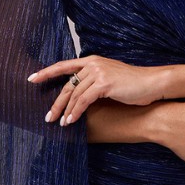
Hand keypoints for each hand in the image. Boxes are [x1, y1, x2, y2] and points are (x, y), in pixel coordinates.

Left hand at [28, 53, 164, 124]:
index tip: (31, 79)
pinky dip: (76, 112)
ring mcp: (99, 72)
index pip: (63, 65)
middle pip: (67, 84)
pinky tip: (72, 121)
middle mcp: (93, 63)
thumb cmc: (133, 85)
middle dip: (56, 102)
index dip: (46, 72)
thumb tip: (78, 96)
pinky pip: (84, 100)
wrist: (152, 83)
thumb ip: (93, 82)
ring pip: (74, 94)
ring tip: (60, 124)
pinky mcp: (104, 83)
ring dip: (65, 111)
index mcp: (92, 61)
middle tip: (47, 117)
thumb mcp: (109, 80)